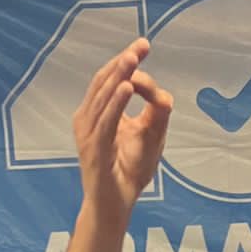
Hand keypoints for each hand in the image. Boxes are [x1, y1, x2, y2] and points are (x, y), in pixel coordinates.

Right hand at [72, 38, 173, 220]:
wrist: (115, 205)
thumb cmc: (128, 172)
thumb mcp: (149, 136)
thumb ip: (155, 113)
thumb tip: (162, 92)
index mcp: (97, 114)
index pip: (109, 80)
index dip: (125, 61)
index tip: (143, 45)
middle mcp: (88, 120)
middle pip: (103, 83)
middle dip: (123, 62)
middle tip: (140, 46)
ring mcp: (88, 135)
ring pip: (103, 98)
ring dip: (118, 76)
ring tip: (132, 60)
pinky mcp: (94, 150)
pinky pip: (105, 122)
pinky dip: (115, 103)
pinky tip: (126, 87)